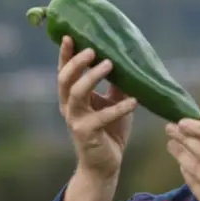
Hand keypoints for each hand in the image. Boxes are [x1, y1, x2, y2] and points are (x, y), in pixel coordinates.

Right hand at [57, 36, 137, 179]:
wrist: (105, 164)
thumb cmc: (109, 131)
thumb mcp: (113, 102)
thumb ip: (116, 84)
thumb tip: (127, 60)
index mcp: (71, 97)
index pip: (64, 71)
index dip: (65, 54)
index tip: (70, 36)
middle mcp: (69, 107)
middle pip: (65, 79)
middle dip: (77, 62)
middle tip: (93, 50)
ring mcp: (76, 120)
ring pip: (77, 93)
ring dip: (92, 77)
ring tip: (110, 64)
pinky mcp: (87, 133)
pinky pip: (102, 116)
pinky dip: (120, 107)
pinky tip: (135, 100)